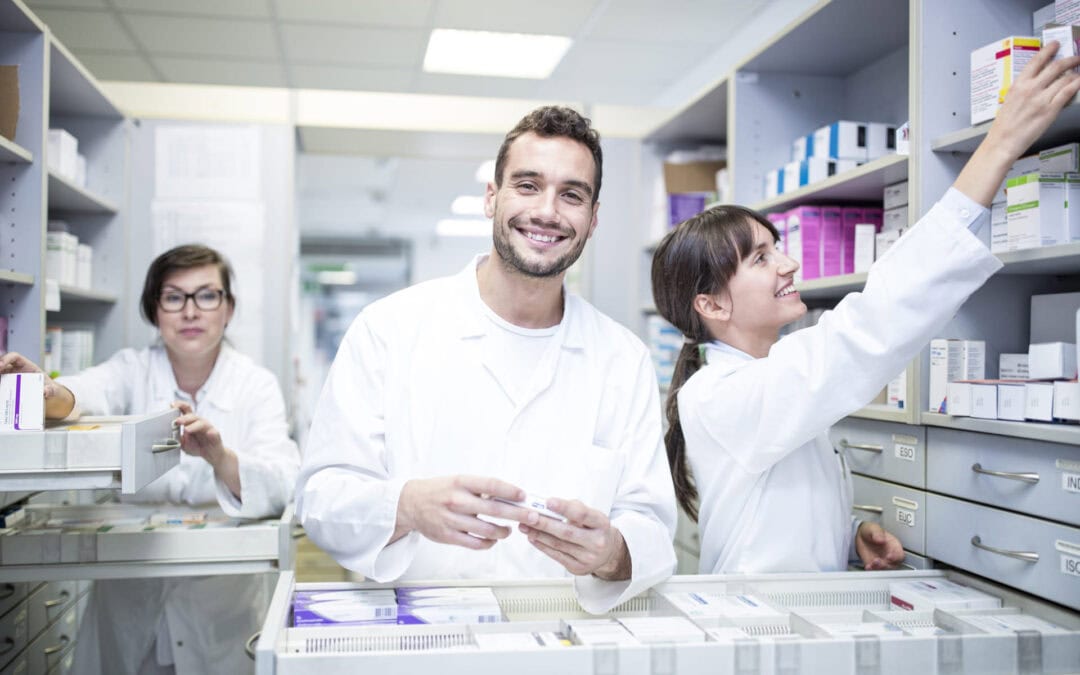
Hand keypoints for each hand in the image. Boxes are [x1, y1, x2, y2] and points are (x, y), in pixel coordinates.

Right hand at [0, 352, 74, 418]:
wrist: (46, 396)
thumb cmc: (49, 389)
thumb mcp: (52, 389)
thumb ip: (51, 390)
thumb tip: (45, 391)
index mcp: (27, 366)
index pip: (15, 357)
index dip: (6, 358)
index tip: (1, 365)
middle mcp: (16, 370)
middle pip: (2, 364)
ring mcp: (10, 377)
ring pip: (0, 374)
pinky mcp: (8, 386)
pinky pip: (1, 384)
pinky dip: (0, 385)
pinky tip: (0, 393)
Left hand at [171, 401, 227, 462]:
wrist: (211, 454)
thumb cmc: (197, 446)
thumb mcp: (184, 444)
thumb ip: (179, 440)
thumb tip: (174, 436)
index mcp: (191, 422)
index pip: (185, 410)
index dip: (179, 405)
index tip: (172, 405)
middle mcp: (200, 422)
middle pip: (192, 416)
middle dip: (184, 418)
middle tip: (177, 421)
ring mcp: (208, 427)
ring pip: (202, 423)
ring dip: (194, 426)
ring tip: (187, 430)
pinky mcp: (216, 435)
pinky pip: (213, 432)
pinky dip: (210, 433)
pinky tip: (208, 434)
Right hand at [396, 476, 528, 549]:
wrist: (410, 503)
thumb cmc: (439, 491)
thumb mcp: (458, 481)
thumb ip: (480, 488)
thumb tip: (509, 495)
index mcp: (461, 482)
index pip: (491, 484)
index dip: (510, 490)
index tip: (524, 496)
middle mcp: (457, 500)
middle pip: (494, 508)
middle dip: (518, 514)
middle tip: (533, 516)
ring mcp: (452, 519)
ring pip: (487, 529)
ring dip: (503, 531)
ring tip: (508, 530)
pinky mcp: (448, 536)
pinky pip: (475, 543)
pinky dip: (489, 543)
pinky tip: (493, 539)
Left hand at [519, 498, 630, 579]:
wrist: (608, 553)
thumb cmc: (595, 530)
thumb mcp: (592, 515)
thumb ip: (574, 508)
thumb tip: (551, 505)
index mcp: (602, 524)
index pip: (583, 514)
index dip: (564, 508)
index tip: (548, 502)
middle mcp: (597, 542)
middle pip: (566, 532)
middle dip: (544, 523)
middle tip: (528, 516)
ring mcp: (588, 557)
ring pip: (558, 544)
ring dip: (538, 534)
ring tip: (525, 526)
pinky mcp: (578, 568)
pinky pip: (556, 555)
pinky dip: (542, 545)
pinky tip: (532, 538)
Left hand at [855, 521, 904, 570]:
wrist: (860, 536)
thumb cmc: (871, 531)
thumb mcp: (874, 528)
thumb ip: (877, 533)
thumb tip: (881, 539)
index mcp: (894, 546)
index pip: (900, 555)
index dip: (896, 557)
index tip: (889, 556)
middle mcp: (890, 556)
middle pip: (893, 565)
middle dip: (886, 565)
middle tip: (878, 561)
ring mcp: (882, 561)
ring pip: (884, 569)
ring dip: (879, 568)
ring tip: (872, 564)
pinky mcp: (873, 565)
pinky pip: (874, 570)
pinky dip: (871, 570)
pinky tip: (868, 566)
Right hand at [956, 41, 1079, 205]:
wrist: (1003, 142)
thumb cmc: (1004, 125)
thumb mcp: (1009, 100)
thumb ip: (1024, 89)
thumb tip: (1039, 82)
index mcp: (1018, 85)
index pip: (1036, 60)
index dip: (1049, 50)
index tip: (1055, 45)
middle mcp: (1030, 89)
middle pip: (1056, 66)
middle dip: (1070, 59)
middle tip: (1076, 57)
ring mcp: (1041, 99)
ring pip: (1065, 78)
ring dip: (1076, 72)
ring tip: (1079, 72)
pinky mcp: (1050, 110)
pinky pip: (1068, 92)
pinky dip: (1077, 84)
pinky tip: (1079, 82)